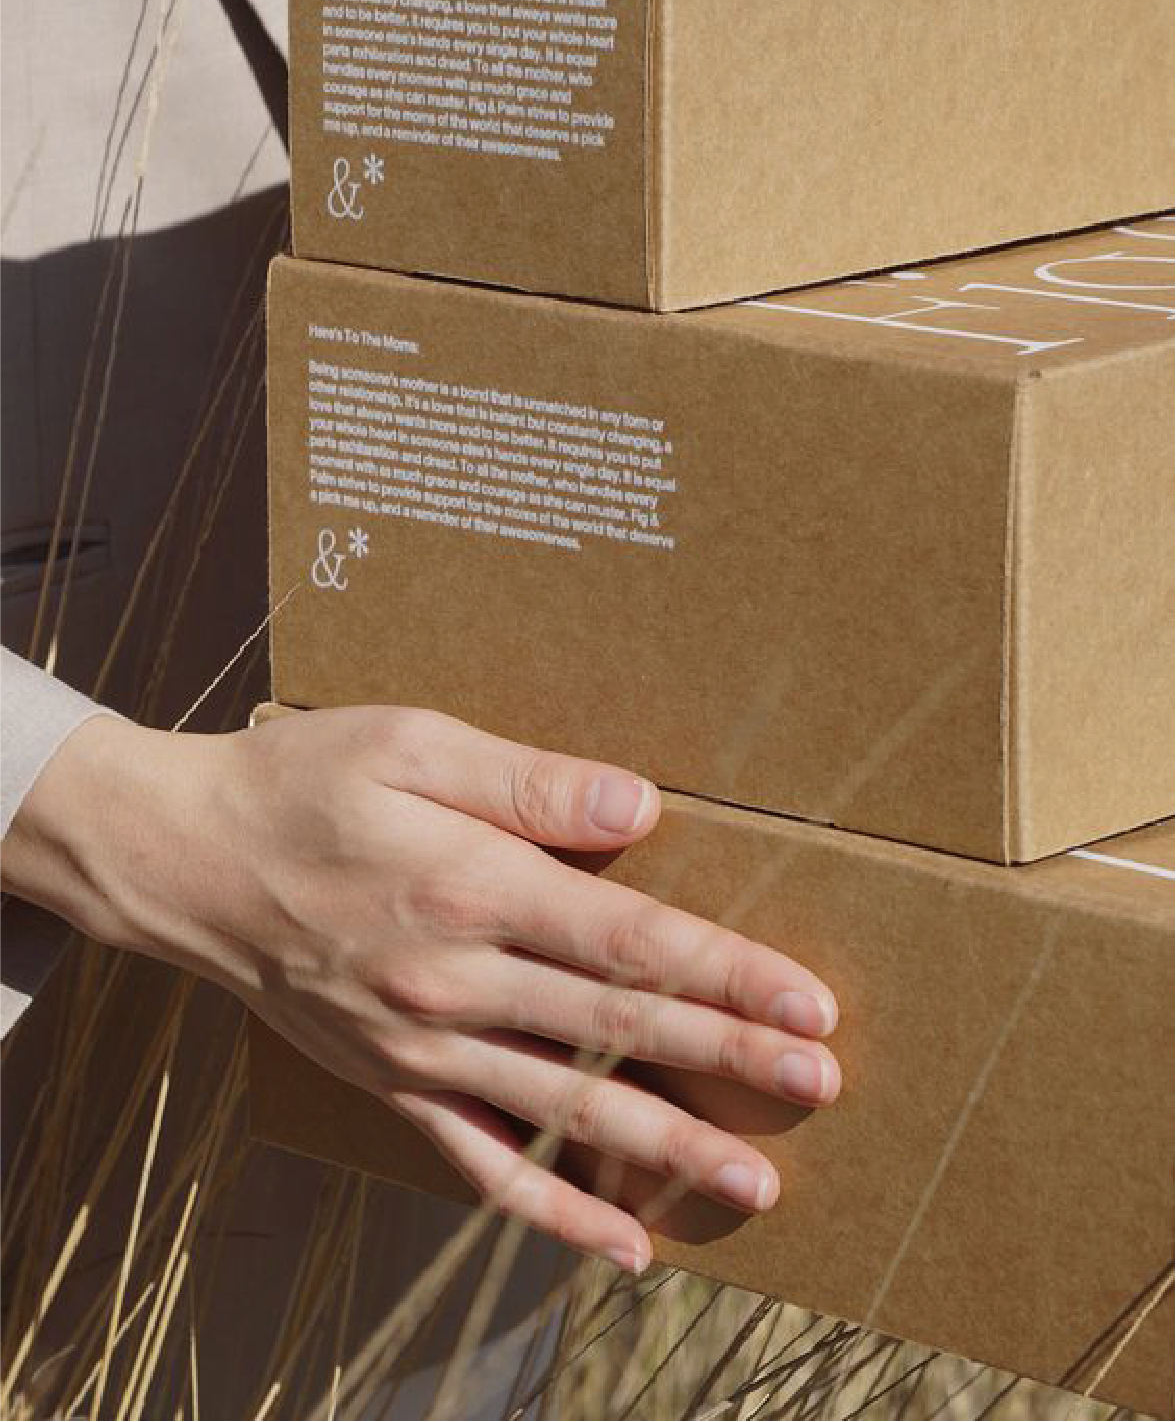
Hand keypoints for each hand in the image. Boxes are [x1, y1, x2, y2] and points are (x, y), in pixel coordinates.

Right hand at [5, 706, 839, 1272]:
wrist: (186, 861)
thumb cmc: (303, 783)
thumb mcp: (412, 744)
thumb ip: (529, 781)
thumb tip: (640, 807)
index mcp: (473, 886)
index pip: (627, 943)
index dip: (724, 973)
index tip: (806, 1001)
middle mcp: (456, 981)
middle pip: (615, 1031)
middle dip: (726, 1059)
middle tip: (821, 1084)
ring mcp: (423, 1047)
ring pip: (565, 1109)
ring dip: (665, 1147)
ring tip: (757, 1181)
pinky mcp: (394, 1085)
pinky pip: (482, 1165)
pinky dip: (552, 1209)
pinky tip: (621, 1244)